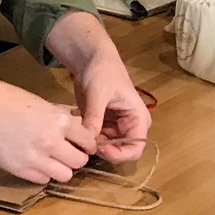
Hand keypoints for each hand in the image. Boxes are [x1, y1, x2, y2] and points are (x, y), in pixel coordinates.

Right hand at [0, 76, 97, 184]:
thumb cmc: (7, 99)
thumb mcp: (42, 104)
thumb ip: (61, 121)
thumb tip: (76, 133)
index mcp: (60, 121)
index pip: (88, 142)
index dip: (86, 144)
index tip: (81, 145)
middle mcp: (51, 141)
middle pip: (79, 162)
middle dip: (75, 157)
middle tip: (66, 153)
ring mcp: (35, 158)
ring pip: (65, 175)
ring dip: (61, 168)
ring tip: (50, 160)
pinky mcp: (20, 169)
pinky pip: (43, 180)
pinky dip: (42, 173)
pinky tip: (34, 162)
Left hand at [47, 11, 149, 165]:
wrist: (91, 60)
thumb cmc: (102, 73)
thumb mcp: (97, 95)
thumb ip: (94, 118)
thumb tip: (88, 141)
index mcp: (138, 120)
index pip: (136, 149)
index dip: (119, 154)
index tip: (98, 148)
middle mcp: (130, 127)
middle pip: (120, 152)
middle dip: (103, 151)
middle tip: (84, 143)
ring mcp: (116, 127)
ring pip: (106, 148)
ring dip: (92, 145)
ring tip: (78, 135)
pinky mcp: (102, 125)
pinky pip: (96, 140)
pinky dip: (86, 139)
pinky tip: (76, 130)